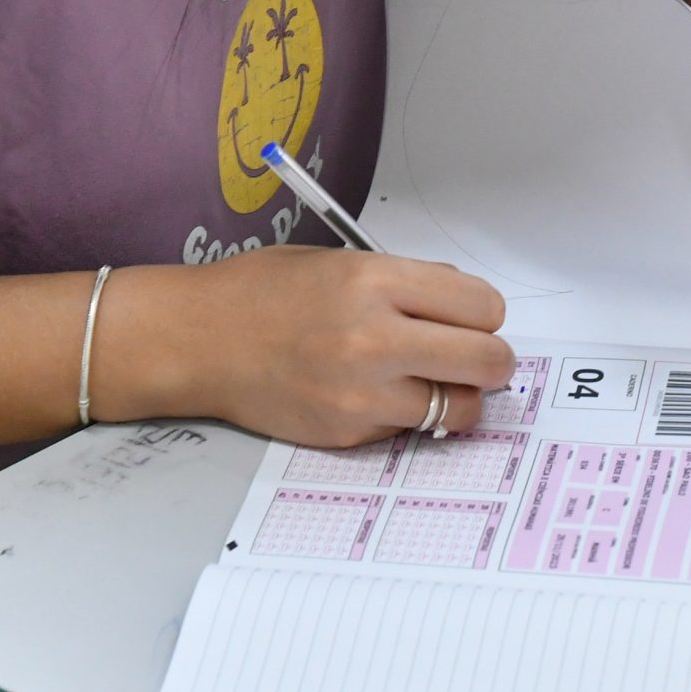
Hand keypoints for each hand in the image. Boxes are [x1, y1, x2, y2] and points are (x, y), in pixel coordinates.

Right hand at [186, 246, 517, 448]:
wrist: (199, 341)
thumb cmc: (261, 294)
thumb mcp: (338, 261)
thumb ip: (405, 280)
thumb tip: (464, 305)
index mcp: (375, 281)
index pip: (482, 305)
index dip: (483, 312)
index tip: (471, 316)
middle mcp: (375, 337)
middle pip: (488, 360)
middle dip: (491, 359)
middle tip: (476, 357)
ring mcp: (363, 391)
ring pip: (462, 407)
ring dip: (459, 395)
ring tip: (432, 380)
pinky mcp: (350, 430)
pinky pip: (412, 427)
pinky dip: (409, 413)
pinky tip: (377, 392)